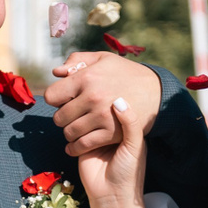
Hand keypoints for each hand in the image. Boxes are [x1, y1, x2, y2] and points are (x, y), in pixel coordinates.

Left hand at [47, 54, 161, 155]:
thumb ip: (78, 61)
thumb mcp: (104, 59)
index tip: (64, 101)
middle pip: (59, 117)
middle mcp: (92, 97)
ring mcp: (102, 117)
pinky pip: (82, 145)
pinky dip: (76, 148)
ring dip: (69, 133)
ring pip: (69, 133)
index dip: (56, 100)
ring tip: (76, 128)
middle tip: (72, 116)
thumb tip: (56, 73)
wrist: (155, 93)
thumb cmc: (127, 73)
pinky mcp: (111, 134)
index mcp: (87, 78)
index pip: (52, 96)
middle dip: (63, 117)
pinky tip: (76, 145)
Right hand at [74, 97, 148, 207]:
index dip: (108, 97)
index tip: (107, 91)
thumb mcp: (135, 145)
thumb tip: (118, 100)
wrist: (113, 195)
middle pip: (93, 109)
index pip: (113, 104)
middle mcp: (106, 129)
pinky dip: (73, 140)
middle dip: (92, 109)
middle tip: (94, 109)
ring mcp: (92, 137)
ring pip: (79, 120)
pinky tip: (81, 148)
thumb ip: (130, 122)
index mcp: (123, 127)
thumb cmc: (129, 171)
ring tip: (87, 131)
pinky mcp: (80, 147)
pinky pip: (72, 136)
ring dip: (79, 125)